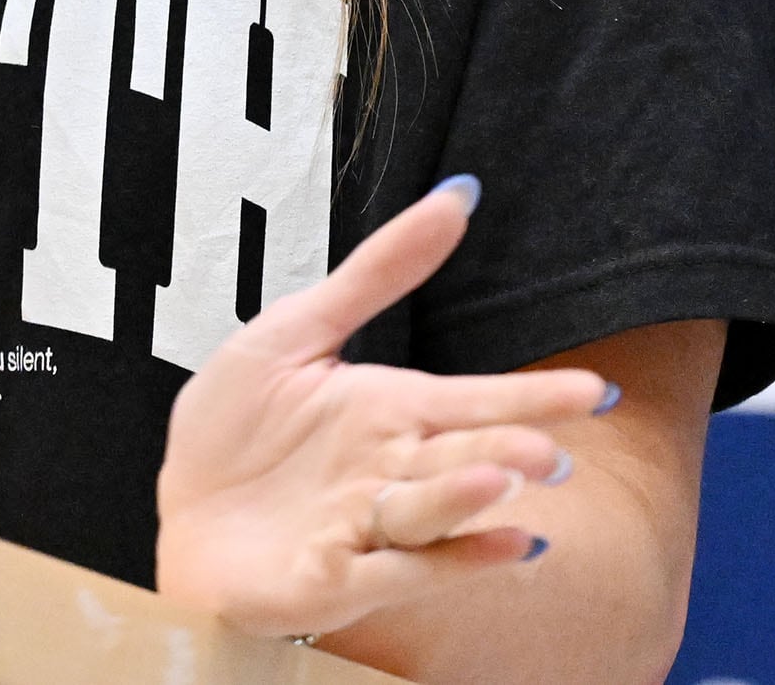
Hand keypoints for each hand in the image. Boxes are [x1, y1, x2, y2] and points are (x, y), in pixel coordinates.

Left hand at [154, 178, 615, 641]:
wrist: (181, 510)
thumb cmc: (238, 429)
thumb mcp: (297, 330)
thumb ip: (377, 272)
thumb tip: (456, 198)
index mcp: (389, 410)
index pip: (473, 401)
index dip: (532, 397)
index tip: (593, 390)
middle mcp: (390, 470)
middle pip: (463, 456)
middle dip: (510, 450)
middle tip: (553, 445)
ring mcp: (368, 525)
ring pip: (433, 510)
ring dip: (470, 497)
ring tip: (509, 476)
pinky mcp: (335, 575)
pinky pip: (402, 569)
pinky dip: (451, 561)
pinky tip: (502, 548)